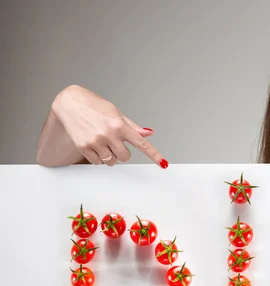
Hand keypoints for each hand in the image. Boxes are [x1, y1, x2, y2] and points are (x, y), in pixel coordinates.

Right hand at [53, 85, 167, 167]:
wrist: (70, 103)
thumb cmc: (95, 106)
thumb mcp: (116, 113)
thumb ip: (132, 126)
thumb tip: (148, 134)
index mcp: (119, 125)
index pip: (141, 143)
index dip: (154, 155)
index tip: (163, 163)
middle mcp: (108, 134)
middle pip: (125, 157)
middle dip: (122, 152)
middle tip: (115, 142)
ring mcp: (96, 142)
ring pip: (112, 162)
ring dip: (110, 156)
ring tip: (103, 142)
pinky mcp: (84, 147)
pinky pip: (98, 162)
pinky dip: (99, 158)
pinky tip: (94, 145)